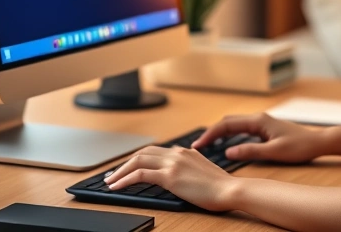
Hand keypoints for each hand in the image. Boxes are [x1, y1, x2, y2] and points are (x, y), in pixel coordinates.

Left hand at [103, 146, 236, 211]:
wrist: (230, 189)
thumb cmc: (221, 187)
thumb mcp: (204, 171)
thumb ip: (191, 167)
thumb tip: (182, 174)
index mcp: (185, 151)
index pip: (155, 151)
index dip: (138, 159)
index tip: (128, 167)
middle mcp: (177, 153)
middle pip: (142, 153)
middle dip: (124, 164)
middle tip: (113, 174)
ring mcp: (173, 163)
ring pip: (137, 161)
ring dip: (120, 171)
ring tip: (110, 181)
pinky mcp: (170, 177)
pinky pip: (140, 175)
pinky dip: (125, 179)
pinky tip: (117, 186)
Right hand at [193, 113, 326, 163]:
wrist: (318, 142)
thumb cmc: (300, 147)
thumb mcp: (274, 152)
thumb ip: (251, 151)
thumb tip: (228, 152)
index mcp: (258, 121)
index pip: (226, 125)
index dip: (210, 135)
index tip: (198, 145)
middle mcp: (258, 118)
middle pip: (228, 122)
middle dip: (211, 132)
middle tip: (197, 146)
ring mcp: (262, 122)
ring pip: (234, 124)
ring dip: (219, 133)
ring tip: (207, 145)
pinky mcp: (265, 128)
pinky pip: (242, 129)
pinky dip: (230, 135)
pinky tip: (226, 144)